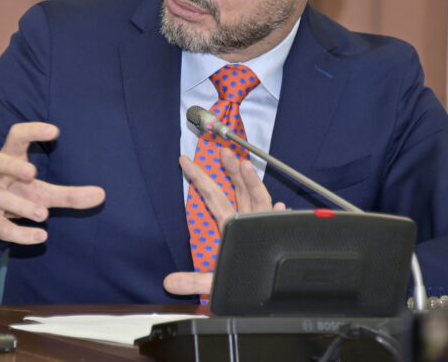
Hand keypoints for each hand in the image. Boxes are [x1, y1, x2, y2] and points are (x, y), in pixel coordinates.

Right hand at [0, 122, 104, 246]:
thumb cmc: (12, 192)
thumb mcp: (39, 191)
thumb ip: (69, 194)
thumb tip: (102, 195)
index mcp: (9, 158)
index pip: (16, 136)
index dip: (32, 131)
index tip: (55, 131)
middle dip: (12, 166)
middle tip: (32, 173)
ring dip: (19, 205)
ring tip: (42, 215)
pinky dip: (18, 233)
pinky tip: (40, 237)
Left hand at [163, 147, 285, 296]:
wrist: (264, 296)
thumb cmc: (241, 282)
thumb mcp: (212, 283)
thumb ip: (192, 282)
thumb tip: (168, 282)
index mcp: (231, 224)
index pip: (213, 196)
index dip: (200, 179)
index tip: (185, 162)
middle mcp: (248, 221)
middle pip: (239, 190)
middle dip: (232, 171)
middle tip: (223, 152)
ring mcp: (264, 226)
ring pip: (258, 200)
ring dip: (252, 183)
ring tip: (245, 166)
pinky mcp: (278, 236)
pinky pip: (278, 223)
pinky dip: (278, 214)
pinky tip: (278, 205)